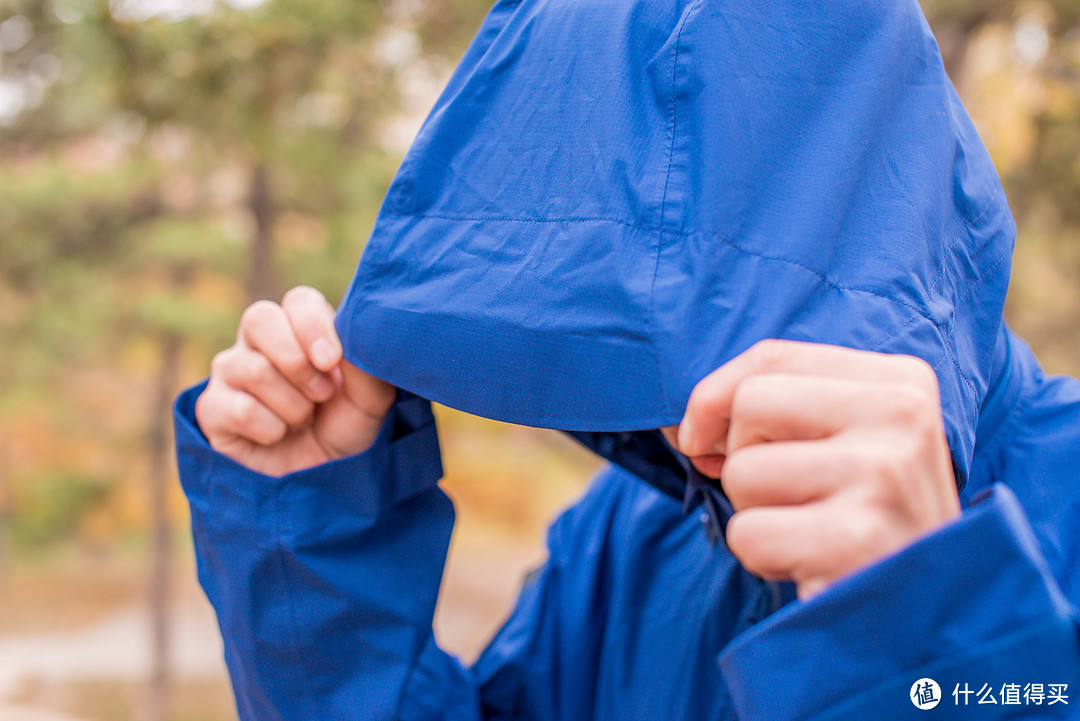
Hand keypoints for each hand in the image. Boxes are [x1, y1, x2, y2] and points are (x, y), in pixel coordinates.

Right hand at [195, 286, 395, 475]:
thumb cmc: (344, 428)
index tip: (332, 361)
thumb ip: (364, 363)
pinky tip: (277, 436)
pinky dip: (272, 429)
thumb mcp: (370, 398)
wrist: (321, 480)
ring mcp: (230, 373)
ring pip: (254, 370)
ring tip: (303, 420)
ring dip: (294, 405)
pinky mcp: (211, 409)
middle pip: (259, 317)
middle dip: (297, 361)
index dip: (314, 326)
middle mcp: (258, 343)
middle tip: (322, 395)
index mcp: (298, 329)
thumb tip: (350, 337)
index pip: (298, 301)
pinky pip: (240, 409)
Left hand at [663, 340, 959, 598]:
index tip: (704, 439)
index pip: (771, 358)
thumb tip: (685, 425)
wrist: (927, 617)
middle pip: (750, 404)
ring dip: (757, 514)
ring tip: (813, 534)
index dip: (714, 400)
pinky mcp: (855, 538)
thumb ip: (772, 411)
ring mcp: (883, 474)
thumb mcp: (840, 445)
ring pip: (743, 471)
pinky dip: (763, 558)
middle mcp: (902, 416)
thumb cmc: (866, 523)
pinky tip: (814, 567)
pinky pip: (747, 532)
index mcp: (901, 381)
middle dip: (742, 459)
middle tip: (792, 498)